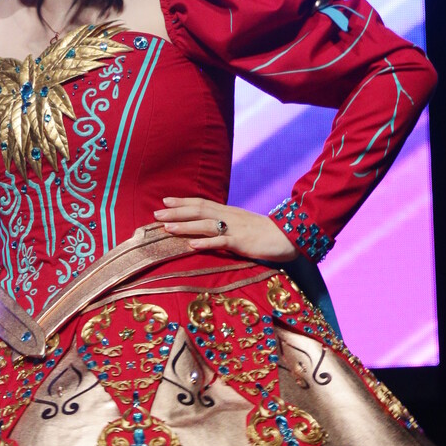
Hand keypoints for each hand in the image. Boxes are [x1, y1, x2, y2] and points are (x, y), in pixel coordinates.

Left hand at [153, 196, 297, 262]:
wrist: (288, 236)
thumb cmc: (265, 233)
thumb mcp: (242, 225)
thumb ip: (226, 225)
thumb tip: (209, 228)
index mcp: (228, 212)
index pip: (201, 203)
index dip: (182, 202)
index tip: (164, 201)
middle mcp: (229, 216)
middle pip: (198, 211)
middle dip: (176, 212)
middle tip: (156, 214)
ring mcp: (235, 229)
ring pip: (205, 225)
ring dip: (185, 226)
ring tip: (167, 227)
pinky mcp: (242, 242)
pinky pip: (221, 242)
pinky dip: (205, 243)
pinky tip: (191, 245)